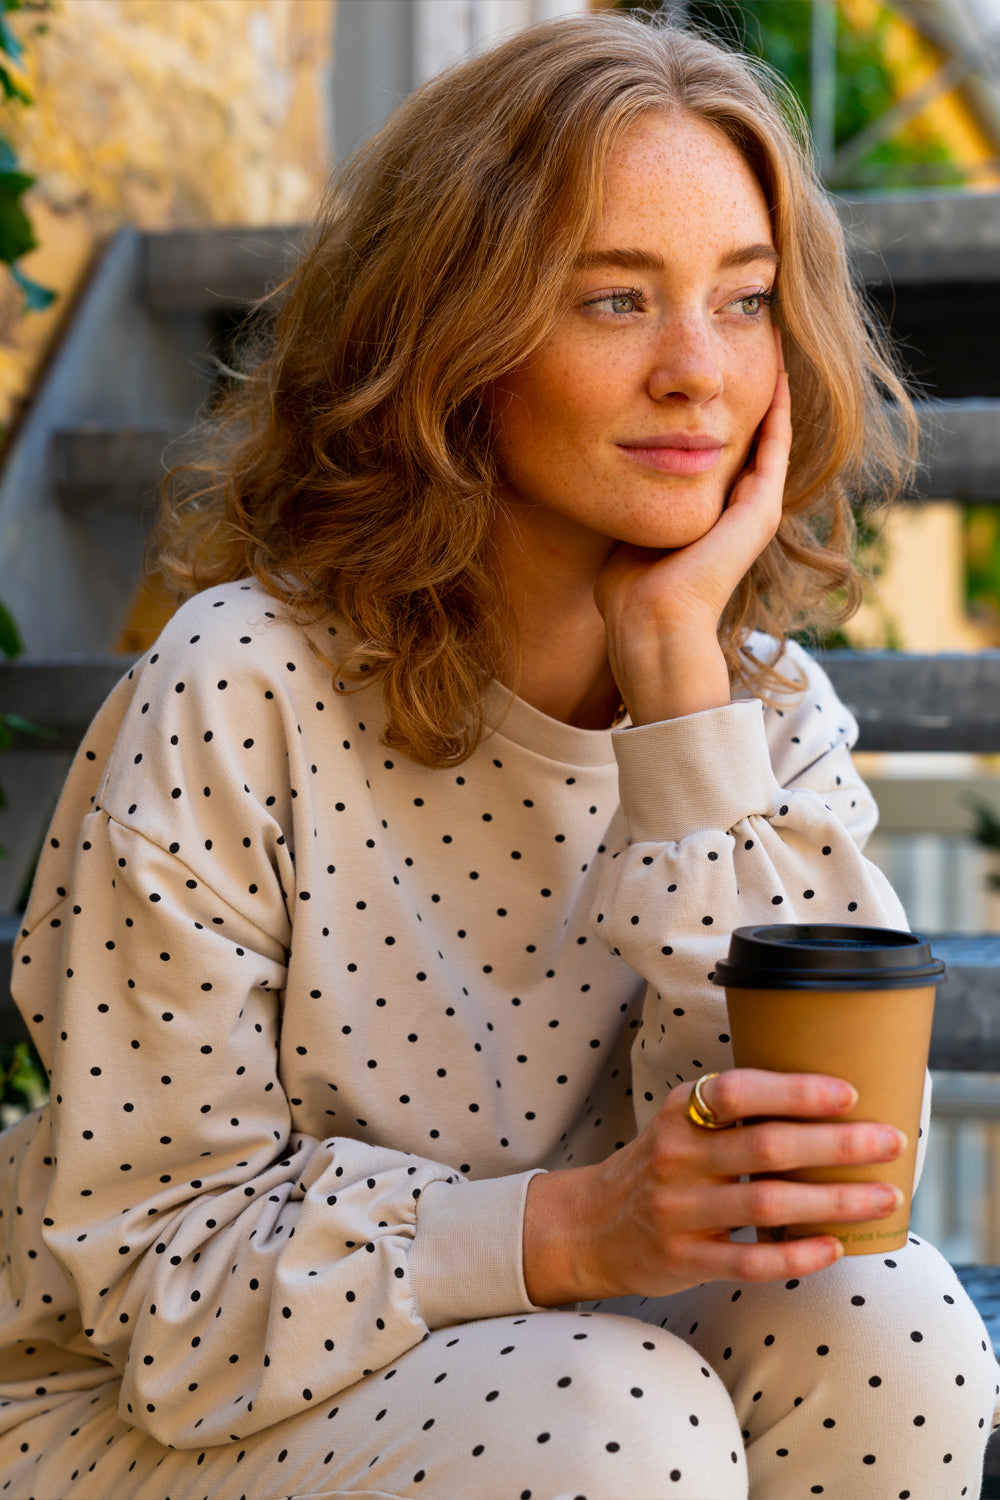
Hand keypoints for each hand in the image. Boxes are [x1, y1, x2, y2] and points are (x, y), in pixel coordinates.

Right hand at [522, 1068, 905, 1304]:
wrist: (589, 1226)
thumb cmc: (658, 1168)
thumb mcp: (680, 1124)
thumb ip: (734, 1113)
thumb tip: (827, 1104)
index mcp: (680, 1113)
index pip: (738, 1092)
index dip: (795, 1091)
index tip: (849, 1093)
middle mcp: (676, 1156)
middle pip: (766, 1147)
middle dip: (837, 1144)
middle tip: (889, 1142)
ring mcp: (678, 1211)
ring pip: (767, 1205)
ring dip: (833, 1200)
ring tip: (882, 1197)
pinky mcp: (683, 1259)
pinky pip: (749, 1262)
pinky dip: (797, 1255)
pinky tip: (834, 1247)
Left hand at [595, 334, 791, 724]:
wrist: (649, 622)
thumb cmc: (627, 588)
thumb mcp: (629, 522)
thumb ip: (630, 494)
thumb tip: (604, 462)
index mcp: (708, 512)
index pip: (718, 448)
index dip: (714, 409)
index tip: (708, 372)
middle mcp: (736, 509)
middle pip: (747, 436)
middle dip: (743, 392)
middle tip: (748, 341)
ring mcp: (753, 511)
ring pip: (768, 436)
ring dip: (769, 392)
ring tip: (771, 344)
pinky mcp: (759, 511)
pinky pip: (775, 447)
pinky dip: (778, 410)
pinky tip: (777, 371)